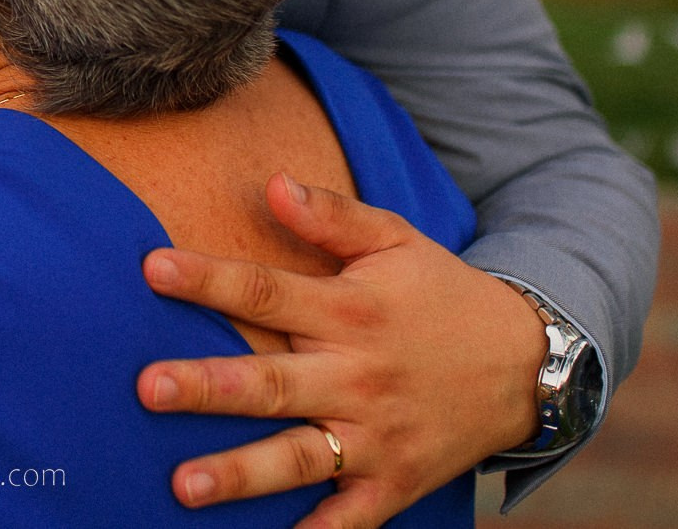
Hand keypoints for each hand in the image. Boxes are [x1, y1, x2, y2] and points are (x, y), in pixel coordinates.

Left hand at [138, 173, 542, 526]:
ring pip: (298, 456)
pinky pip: (350, 519)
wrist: (529, 364)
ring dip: (241, 472)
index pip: (266, 293)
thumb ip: (332, 217)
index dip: (208, 281)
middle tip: (148, 388)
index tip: (151, 268)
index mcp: (350, 311)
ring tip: (182, 484)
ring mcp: (376, 435)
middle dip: (208, 387)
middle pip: (272, 383)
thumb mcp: (396, 241)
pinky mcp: (395, 482)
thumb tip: (272, 183)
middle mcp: (358, 376)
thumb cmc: (443, 295)